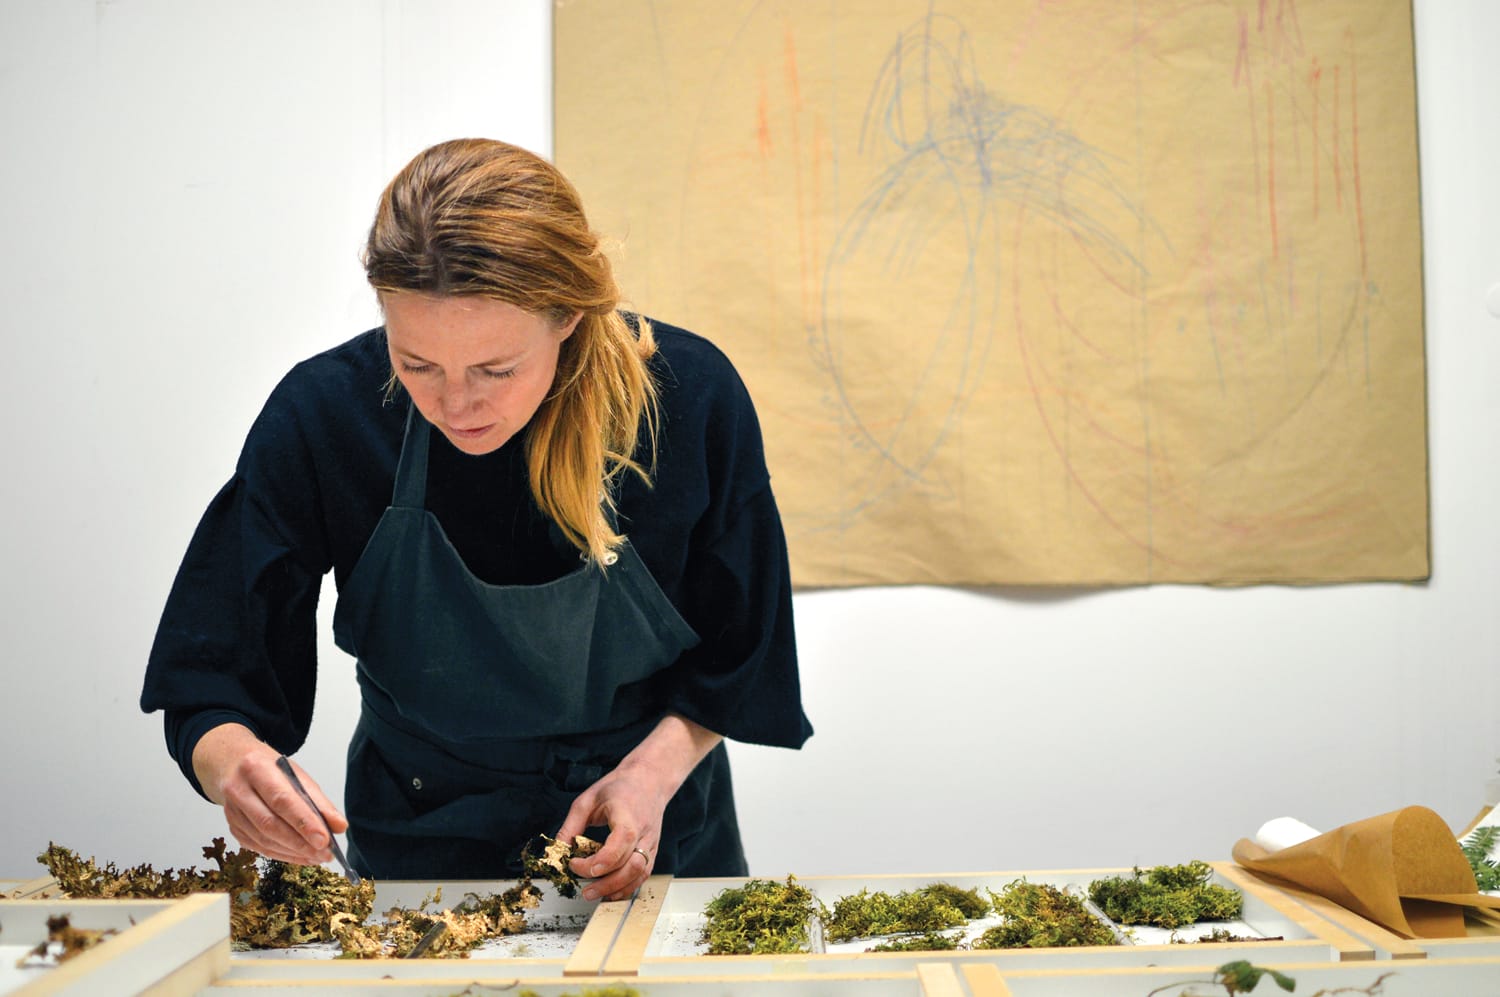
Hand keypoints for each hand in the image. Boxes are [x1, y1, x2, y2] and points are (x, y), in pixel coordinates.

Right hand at [191, 723, 347, 865]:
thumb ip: (318, 801)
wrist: (232, 764)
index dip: (304, 822)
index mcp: (257, 769)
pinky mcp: (233, 827)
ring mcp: (232, 811)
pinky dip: (282, 854)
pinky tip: (300, 856)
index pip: (282, 800)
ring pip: (264, 840)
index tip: (325, 839)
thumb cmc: (268, 768)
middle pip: (270, 823)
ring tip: (318, 856)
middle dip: (300, 842)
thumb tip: (339, 826)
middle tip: (325, 853)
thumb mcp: (295, 774)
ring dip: (294, 852)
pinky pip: (259, 847)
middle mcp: (239, 790)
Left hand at [556, 713, 722, 901]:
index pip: (618, 846)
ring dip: (617, 888)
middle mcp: (643, 832)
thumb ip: (571, 826)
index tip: (574, 863)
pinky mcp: (652, 851)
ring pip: (639, 874)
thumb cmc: (620, 787)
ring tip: (594, 894)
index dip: (595, 862)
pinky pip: (643, 875)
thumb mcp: (588, 800)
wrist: (650, 780)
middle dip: (606, 883)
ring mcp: (651, 843)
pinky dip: (627, 887)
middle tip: (584, 891)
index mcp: (628, 816)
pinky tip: (610, 891)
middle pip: (631, 866)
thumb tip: (558, 850)